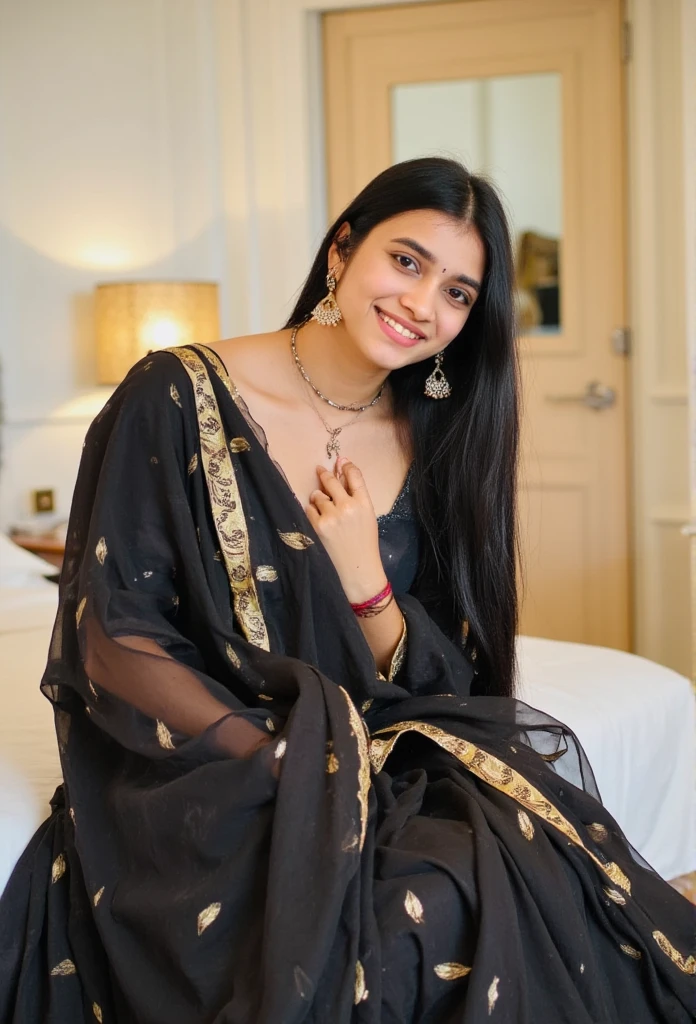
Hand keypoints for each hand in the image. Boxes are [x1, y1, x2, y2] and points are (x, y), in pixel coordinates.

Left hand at [305, 457, 387, 602]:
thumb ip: (357, 497)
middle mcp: (348, 506)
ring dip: (318, 497)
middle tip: (320, 470)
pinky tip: (319, 520)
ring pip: (318, 495)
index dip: (346, 466)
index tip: (340, 461)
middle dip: (325, 474)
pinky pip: (309, 509)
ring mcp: (331, 515)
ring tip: (324, 508)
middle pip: (332, 480)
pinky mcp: (317, 525)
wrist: (357, 569)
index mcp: (365, 503)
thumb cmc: (364, 544)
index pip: (354, 476)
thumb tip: (342, 476)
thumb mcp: (368, 517)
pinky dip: (312, 512)